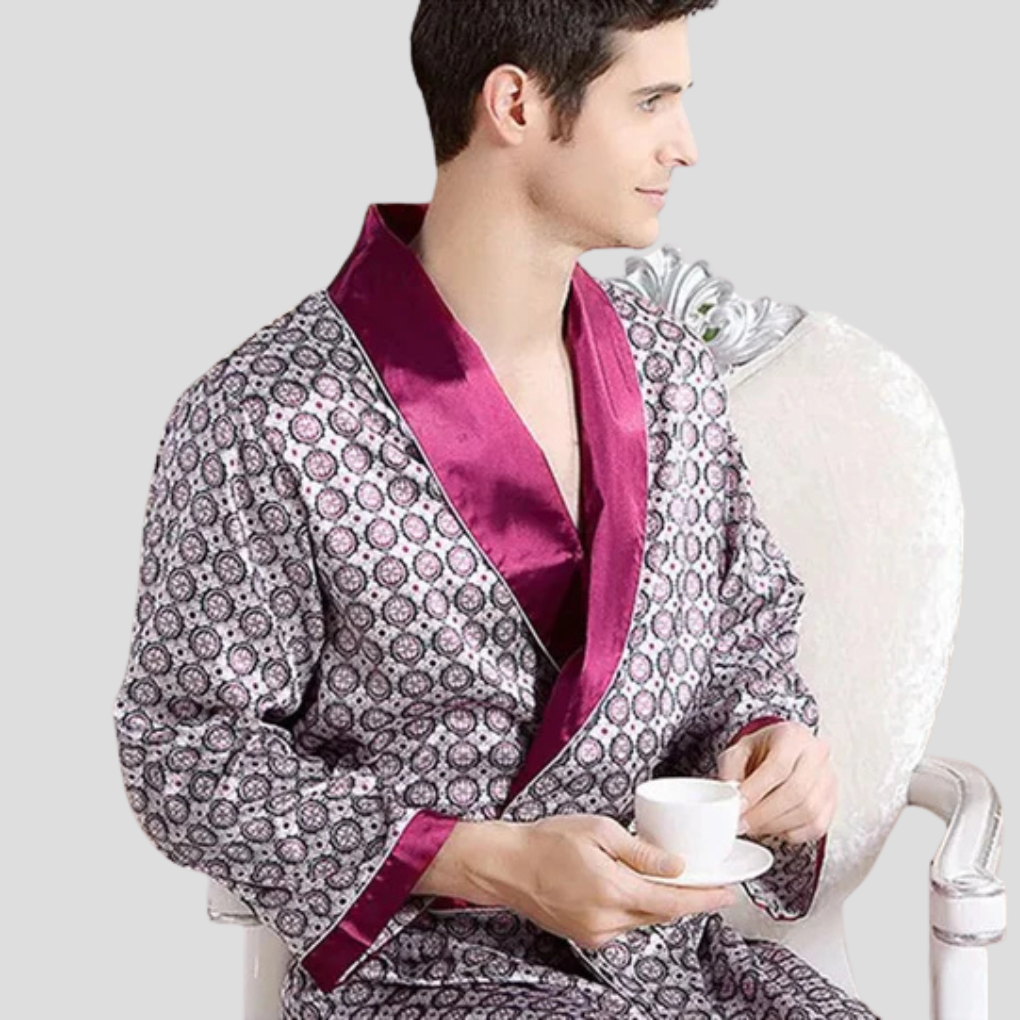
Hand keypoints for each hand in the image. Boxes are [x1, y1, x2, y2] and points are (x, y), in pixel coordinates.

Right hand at [486, 814, 737, 950]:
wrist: (506, 865)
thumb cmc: (548, 840)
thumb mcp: (599, 831)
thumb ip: (641, 853)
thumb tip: (677, 866)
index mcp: (614, 891)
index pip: (673, 902)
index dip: (705, 899)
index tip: (729, 894)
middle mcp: (608, 921)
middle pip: (662, 913)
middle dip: (684, 898)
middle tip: (701, 878)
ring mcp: (596, 933)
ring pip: (643, 919)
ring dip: (656, 900)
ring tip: (655, 874)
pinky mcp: (586, 937)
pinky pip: (623, 924)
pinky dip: (633, 906)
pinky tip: (625, 885)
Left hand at [716, 721, 835, 843]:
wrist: (781, 751)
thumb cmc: (761, 750)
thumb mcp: (739, 750)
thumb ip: (731, 771)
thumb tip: (729, 798)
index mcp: (792, 735)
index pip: (778, 765)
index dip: (756, 790)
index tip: (738, 807)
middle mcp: (816, 754)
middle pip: (797, 791)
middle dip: (765, 814)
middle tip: (743, 824)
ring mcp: (828, 779)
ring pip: (809, 812)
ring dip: (776, 826)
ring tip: (755, 826)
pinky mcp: (833, 801)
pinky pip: (817, 826)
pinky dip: (793, 833)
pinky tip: (774, 828)